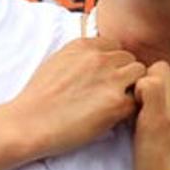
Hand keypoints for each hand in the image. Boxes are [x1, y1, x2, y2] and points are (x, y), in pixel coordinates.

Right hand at [3, 37, 144, 159]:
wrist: (29, 123)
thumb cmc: (38, 98)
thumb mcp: (57, 61)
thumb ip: (81, 56)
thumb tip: (98, 57)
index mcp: (84, 45)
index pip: (115, 46)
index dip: (113, 63)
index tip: (105, 78)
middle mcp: (99, 58)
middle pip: (130, 59)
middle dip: (125, 74)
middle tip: (113, 94)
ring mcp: (110, 79)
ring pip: (141, 75)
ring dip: (133, 88)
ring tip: (117, 104)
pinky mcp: (116, 103)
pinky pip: (138, 100)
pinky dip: (131, 108)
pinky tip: (115, 117)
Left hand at [132, 62, 169, 169]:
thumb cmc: (166, 163)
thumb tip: (145, 86)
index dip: (153, 86)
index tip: (147, 108)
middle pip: (161, 69)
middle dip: (147, 83)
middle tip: (138, 109)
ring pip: (153, 72)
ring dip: (140, 89)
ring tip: (136, 115)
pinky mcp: (162, 115)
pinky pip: (145, 83)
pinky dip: (134, 95)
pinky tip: (131, 118)